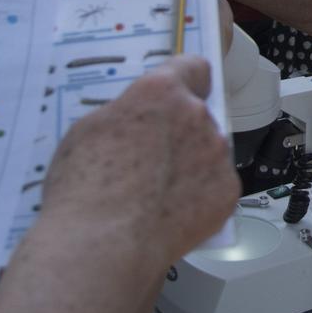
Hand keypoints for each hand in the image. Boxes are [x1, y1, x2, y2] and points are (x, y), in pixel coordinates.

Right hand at [36, 55, 238, 270]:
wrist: (103, 245)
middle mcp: (195, 116)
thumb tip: (137, 118)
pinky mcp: (226, 191)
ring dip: (191, 163)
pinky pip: (216, 185)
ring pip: (208, 151)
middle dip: (179, 131)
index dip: (186, 79)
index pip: (192, 67)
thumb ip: (125, 114)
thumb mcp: (88, 131)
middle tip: (151, 158)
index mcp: (160, 92)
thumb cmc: (85, 190)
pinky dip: (199, 197)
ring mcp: (216, 154)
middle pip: (197, 114)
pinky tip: (170, 212)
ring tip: (156, 192)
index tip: (183, 89)